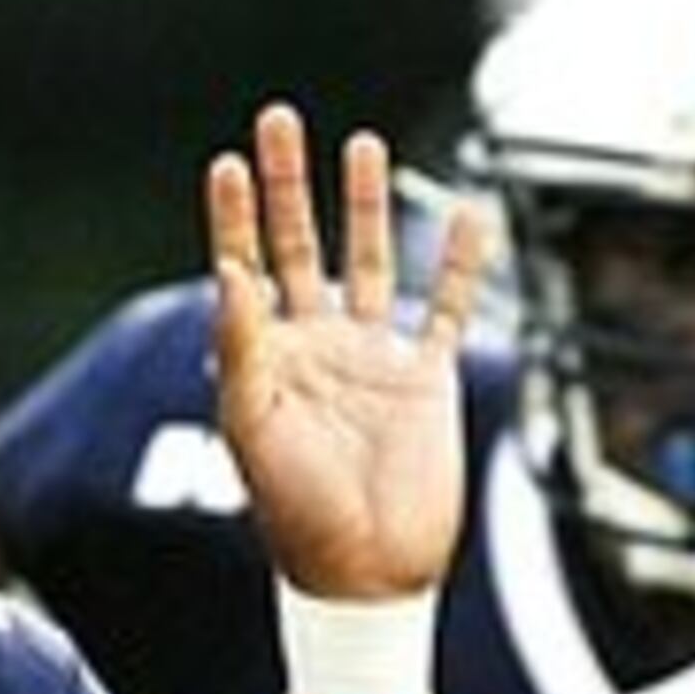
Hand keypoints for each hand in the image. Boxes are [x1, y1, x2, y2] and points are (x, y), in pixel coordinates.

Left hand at [203, 103, 484, 604]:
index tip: (227, 161)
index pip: (243, 268)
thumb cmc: (297, 514)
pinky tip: (467, 213)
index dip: (234, 216)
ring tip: (360, 144)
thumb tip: (228, 271)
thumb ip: (242, 347)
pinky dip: (461, 262)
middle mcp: (316, 347)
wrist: (369, 574)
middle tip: (279, 119)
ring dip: (364, 205)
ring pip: (370, 262)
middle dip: (288, 184)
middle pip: (299, 245)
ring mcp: (373, 359)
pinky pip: (448, 307)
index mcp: (265, 358)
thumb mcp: (253, 427)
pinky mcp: (428, 379)